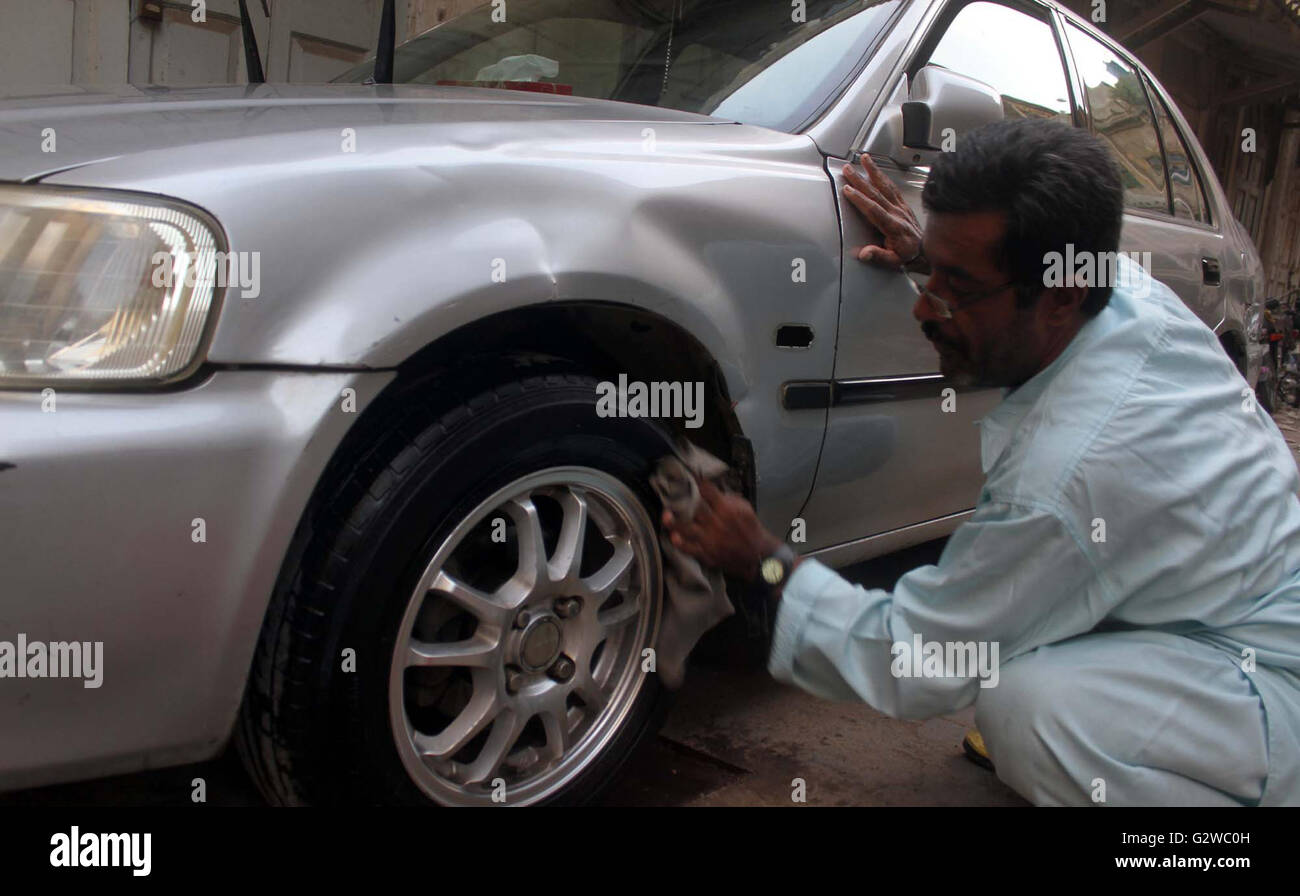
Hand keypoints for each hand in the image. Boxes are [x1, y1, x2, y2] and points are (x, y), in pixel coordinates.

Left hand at [660, 478, 782, 581]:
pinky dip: (680, 543)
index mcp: (726, 510)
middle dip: (681, 501)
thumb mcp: (745, 508)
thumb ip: (728, 499)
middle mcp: (716, 524)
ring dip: (674, 522)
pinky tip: (673, 537)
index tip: (688, 476)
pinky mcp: (707, 554)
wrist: (758, 556)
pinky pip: (689, 549)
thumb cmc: (750, 529)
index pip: (707, 491)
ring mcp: (710, 540)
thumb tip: (712, 491)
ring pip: (687, 529)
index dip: (697, 482)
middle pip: (694, 509)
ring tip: (666, 516)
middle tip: (670, 495)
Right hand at [841, 152, 922, 269]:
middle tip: (848, 169)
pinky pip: (892, 187)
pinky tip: (877, 171)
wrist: (926, 252)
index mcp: (893, 227)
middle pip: (876, 193)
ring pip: (885, 186)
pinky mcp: (903, 205)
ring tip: (864, 159)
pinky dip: (884, 177)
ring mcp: (901, 207)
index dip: (860, 199)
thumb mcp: (893, 262)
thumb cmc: (908, 256)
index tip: (848, 190)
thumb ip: (878, 256)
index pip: (873, 210)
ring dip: (874, 171)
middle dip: (860, 180)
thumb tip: (864, 253)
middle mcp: (897, 213)